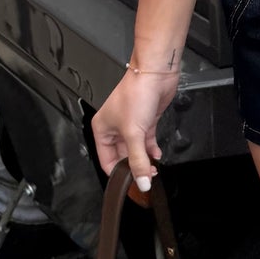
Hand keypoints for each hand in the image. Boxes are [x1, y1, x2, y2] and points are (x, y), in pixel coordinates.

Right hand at [92, 65, 180, 188]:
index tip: (131, 185)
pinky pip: (146, 142)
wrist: (155, 74)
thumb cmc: (136, 93)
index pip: (106, 161)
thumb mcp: (134, 133)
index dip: (118, 174)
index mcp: (102, 130)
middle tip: (146, 177)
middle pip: (122, 157)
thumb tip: (141, 182)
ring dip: (144, 160)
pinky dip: (151, 150)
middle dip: (134, 167)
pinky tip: (157, 155)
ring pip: (135, 150)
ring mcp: (131, 125)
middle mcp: (115, 128)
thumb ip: (138, 160)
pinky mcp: (145, 122)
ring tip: (153, 168)